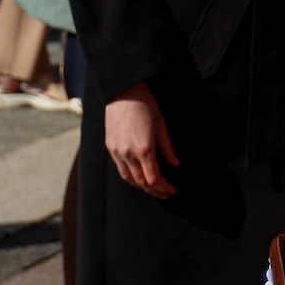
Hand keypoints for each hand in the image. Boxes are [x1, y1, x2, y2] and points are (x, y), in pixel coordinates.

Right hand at [105, 82, 178, 197]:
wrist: (123, 92)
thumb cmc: (145, 105)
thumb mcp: (161, 125)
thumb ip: (167, 148)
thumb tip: (175, 164)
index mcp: (144, 149)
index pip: (154, 178)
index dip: (163, 187)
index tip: (171, 189)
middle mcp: (128, 154)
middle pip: (141, 182)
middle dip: (154, 190)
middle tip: (165, 192)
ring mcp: (117, 151)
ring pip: (128, 178)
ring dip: (141, 186)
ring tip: (152, 188)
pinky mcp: (110, 147)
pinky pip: (120, 168)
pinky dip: (130, 176)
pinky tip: (138, 176)